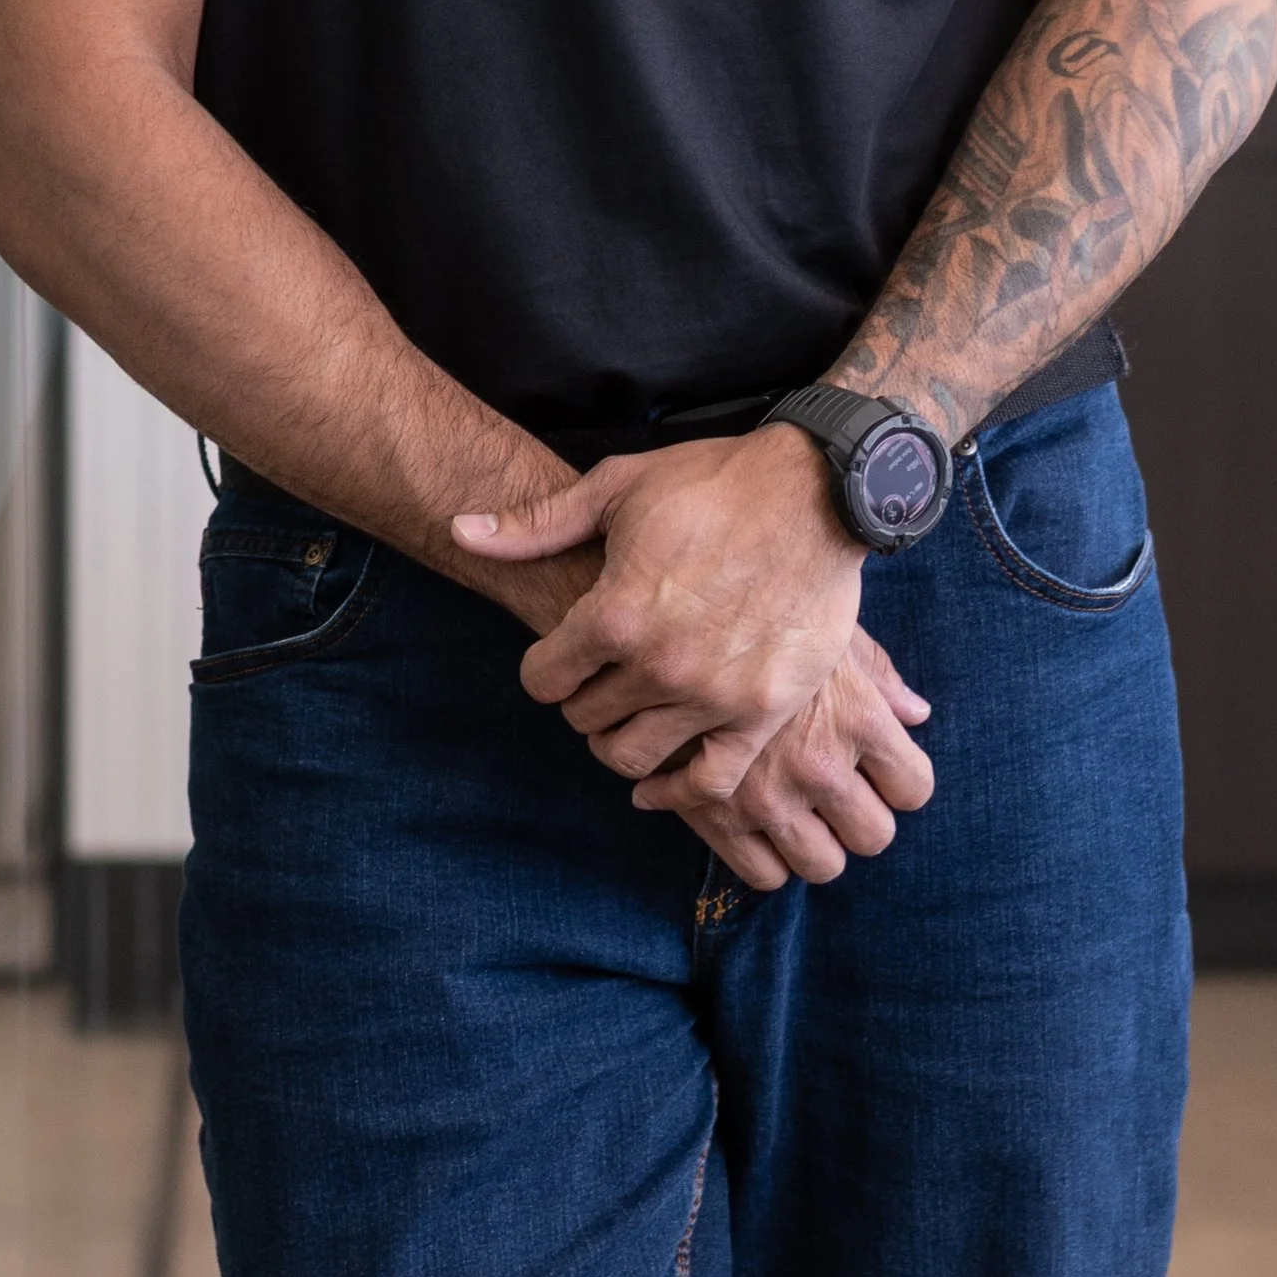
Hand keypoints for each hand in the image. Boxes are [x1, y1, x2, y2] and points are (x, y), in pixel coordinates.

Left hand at [454, 425, 866, 798]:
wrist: (817, 493)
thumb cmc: (712, 483)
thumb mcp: (616, 489)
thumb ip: (535, 525)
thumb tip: (460, 530)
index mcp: (614, 613)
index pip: (543, 678)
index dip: (544, 668)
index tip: (560, 658)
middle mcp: (659, 666)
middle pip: (585, 718)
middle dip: (582, 699)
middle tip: (598, 682)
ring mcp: (714, 696)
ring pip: (635, 757)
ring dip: (621, 742)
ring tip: (629, 717)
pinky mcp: (764, 713)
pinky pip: (710, 782)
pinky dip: (678, 792)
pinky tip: (661, 786)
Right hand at [634, 628, 934, 890]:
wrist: (664, 614)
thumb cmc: (754, 613)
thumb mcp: (825, 629)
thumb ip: (876, 674)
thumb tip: (915, 713)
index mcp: (858, 716)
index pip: (913, 788)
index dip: (898, 784)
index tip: (877, 771)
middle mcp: (821, 763)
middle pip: (873, 836)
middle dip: (857, 820)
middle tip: (833, 795)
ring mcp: (769, 794)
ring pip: (822, 865)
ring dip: (813, 844)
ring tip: (793, 812)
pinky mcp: (717, 814)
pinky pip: (764, 874)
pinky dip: (764, 857)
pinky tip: (753, 821)